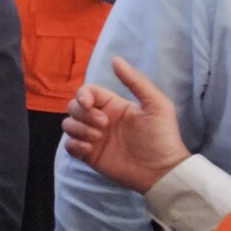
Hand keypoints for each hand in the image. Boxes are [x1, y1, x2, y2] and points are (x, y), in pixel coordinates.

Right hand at [62, 57, 189, 193]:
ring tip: (97, 139)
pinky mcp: (88, 155)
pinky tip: (90, 150)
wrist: (161, 171)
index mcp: (112, 105)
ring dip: (78, 130)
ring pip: (68, 125)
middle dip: (83, 115)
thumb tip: (115, 59)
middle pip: (73, 107)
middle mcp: (99, 119)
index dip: (82, 95)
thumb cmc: (162, 136)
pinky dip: (75, 145)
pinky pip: (69, 146)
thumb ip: (136, 81)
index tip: (89, 104)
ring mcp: (93, 138)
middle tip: (104, 126)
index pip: (87, 92)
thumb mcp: (156, 104)